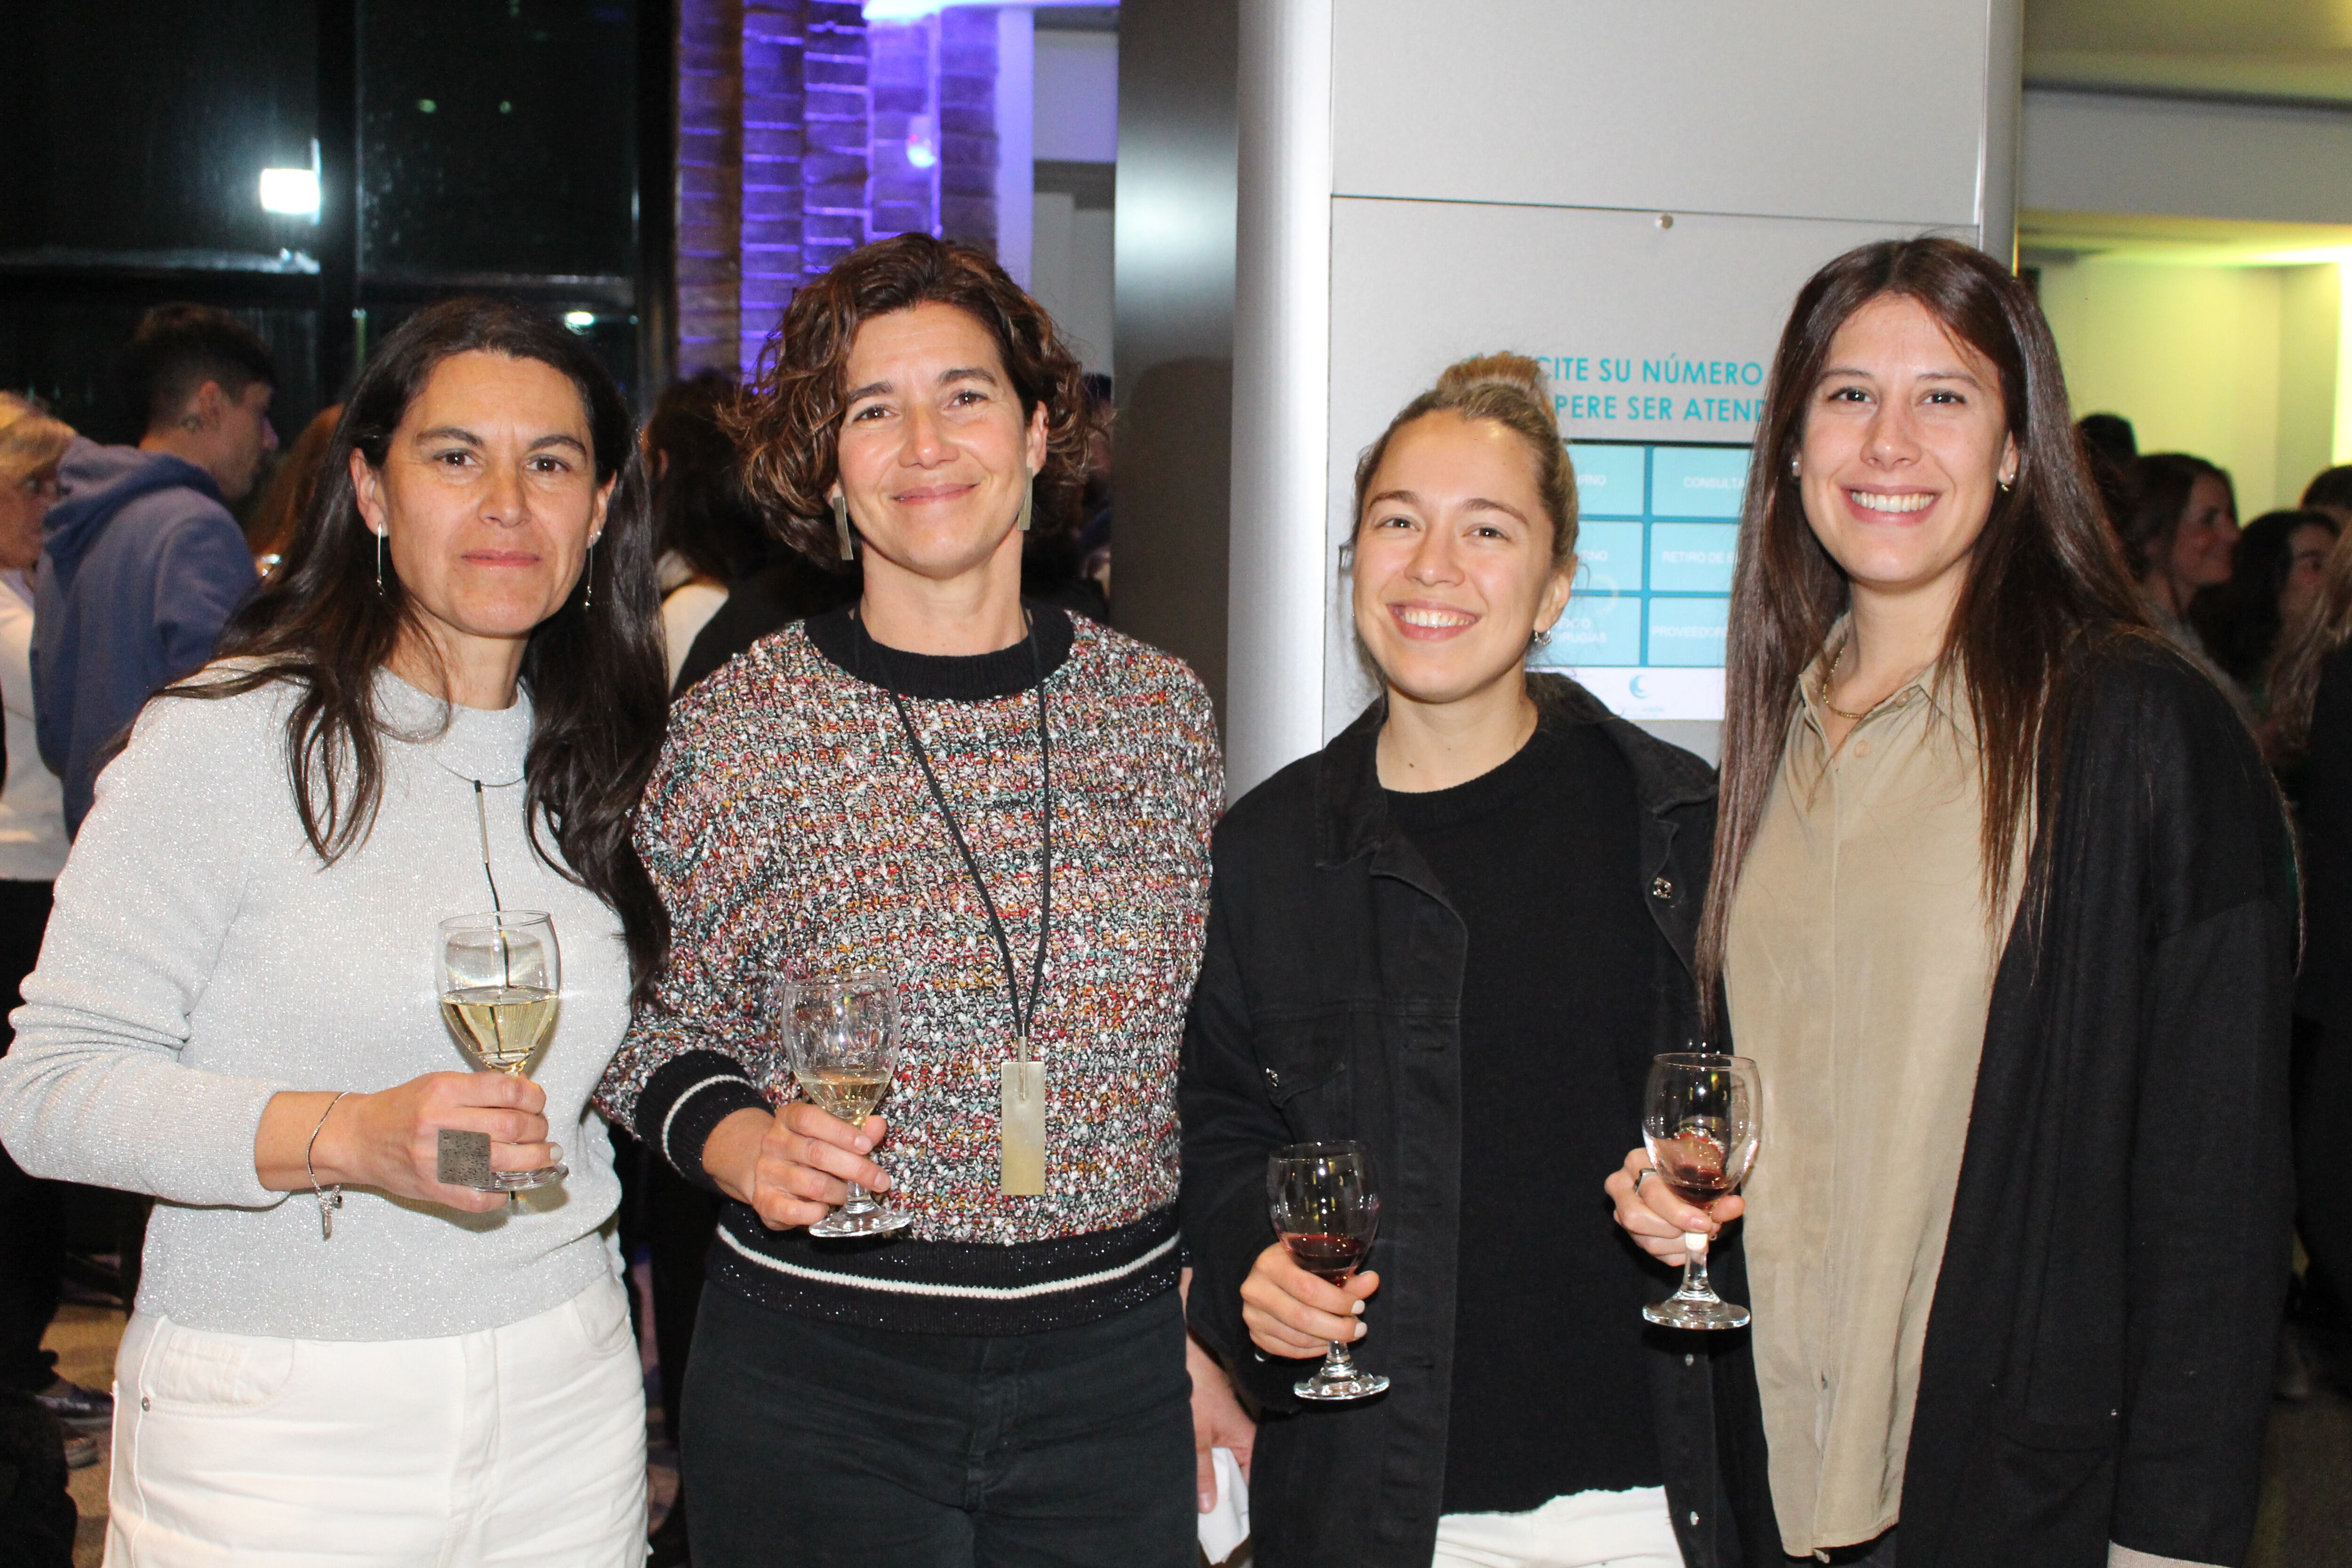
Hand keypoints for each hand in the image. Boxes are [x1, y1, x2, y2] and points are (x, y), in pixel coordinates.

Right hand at [258, 1074, 555, 1214]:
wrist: (358, 1137)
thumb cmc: (402, 1109)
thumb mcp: (439, 1083)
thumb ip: (480, 1089)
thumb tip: (528, 1097)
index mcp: (445, 1091)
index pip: (509, 1091)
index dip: (535, 1098)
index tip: (538, 1103)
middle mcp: (441, 1123)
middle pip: (514, 1126)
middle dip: (539, 1129)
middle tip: (542, 1132)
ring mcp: (438, 1159)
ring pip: (506, 1161)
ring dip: (535, 1160)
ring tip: (545, 1156)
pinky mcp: (433, 1188)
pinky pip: (480, 1198)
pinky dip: (502, 1194)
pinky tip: (508, 1186)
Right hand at [702, 1102, 891, 1230]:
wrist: (765, 1169)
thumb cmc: (806, 1147)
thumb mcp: (827, 1132)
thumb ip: (855, 1128)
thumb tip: (877, 1126)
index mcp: (788, 1118)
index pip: (810, 1119)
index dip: (841, 1132)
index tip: (867, 1145)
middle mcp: (774, 1142)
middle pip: (817, 1153)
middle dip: (856, 1168)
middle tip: (880, 1181)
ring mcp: (766, 1172)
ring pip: (812, 1185)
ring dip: (840, 1192)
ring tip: (852, 1194)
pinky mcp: (764, 1200)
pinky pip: (794, 1211)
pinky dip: (816, 1213)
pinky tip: (825, 1209)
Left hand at [1187, 1330, 1254, 1512]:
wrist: (1178, 1349)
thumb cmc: (1192, 1383)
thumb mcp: (1194, 1435)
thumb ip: (1202, 1470)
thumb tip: (1209, 1504)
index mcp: (1245, 1437)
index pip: (1255, 1479)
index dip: (1246, 1500)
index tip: (1232, 1518)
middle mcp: (1240, 1433)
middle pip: (1239, 1473)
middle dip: (1225, 1490)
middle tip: (1209, 1507)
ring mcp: (1225, 1426)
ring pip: (1223, 1461)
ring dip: (1211, 1474)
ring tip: (1198, 1486)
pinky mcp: (1212, 1420)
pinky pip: (1212, 1449)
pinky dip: (1203, 1460)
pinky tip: (1191, 1466)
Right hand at [1240, 1242, 1378, 1360]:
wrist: (1267, 1276)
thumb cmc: (1296, 1265)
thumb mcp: (1318, 1262)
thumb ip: (1346, 1274)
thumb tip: (1373, 1280)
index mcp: (1270, 1263)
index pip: (1307, 1288)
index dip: (1337, 1301)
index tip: (1359, 1306)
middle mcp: (1255, 1289)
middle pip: (1302, 1317)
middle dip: (1337, 1327)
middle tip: (1358, 1328)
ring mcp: (1252, 1314)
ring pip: (1296, 1338)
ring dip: (1327, 1341)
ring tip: (1346, 1334)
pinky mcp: (1254, 1334)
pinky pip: (1288, 1350)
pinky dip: (1312, 1351)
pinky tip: (1326, 1342)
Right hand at [1605, 1144, 1743, 1266]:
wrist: (1681, 1176)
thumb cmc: (1690, 1169)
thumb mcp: (1704, 1173)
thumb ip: (1718, 1191)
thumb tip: (1736, 1206)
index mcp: (1637, 1161)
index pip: (1652, 1192)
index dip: (1678, 1212)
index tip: (1705, 1222)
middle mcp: (1621, 1185)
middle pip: (1635, 1218)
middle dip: (1674, 1231)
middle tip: (1703, 1231)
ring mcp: (1621, 1211)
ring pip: (1644, 1240)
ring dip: (1679, 1245)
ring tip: (1701, 1237)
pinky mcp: (1630, 1231)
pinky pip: (1652, 1253)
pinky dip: (1677, 1254)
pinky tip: (1690, 1244)